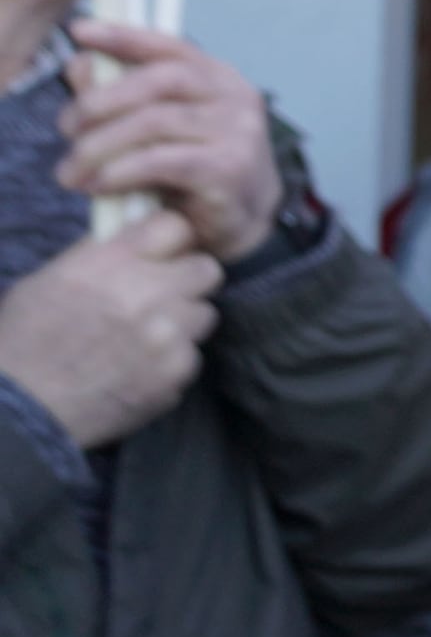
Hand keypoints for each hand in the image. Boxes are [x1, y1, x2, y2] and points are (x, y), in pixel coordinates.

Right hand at [0, 210, 219, 448]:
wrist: (18, 409)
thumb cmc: (22, 343)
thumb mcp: (50, 281)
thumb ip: (102, 256)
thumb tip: (139, 241)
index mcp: (110, 262)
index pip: (175, 227)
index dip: (172, 241)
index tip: (165, 254)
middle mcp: (145, 292)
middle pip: (205, 269)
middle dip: (187, 281)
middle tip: (163, 297)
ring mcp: (166, 334)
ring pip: (204, 314)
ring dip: (181, 324)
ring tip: (144, 340)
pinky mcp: (175, 372)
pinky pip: (192, 356)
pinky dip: (170, 364)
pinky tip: (137, 371)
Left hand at [61, 24, 285, 259]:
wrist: (240, 222)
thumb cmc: (193, 169)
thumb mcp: (155, 129)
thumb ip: (119, 96)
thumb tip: (80, 64)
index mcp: (218, 78)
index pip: (170, 45)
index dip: (123, 35)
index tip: (79, 31)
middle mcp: (236, 97)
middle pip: (161, 79)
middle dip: (102, 100)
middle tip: (66, 128)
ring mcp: (239, 132)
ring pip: (155, 122)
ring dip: (101, 145)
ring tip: (71, 171)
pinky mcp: (230, 170)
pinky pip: (163, 161)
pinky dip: (121, 171)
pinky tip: (98, 185)